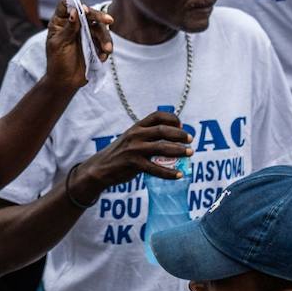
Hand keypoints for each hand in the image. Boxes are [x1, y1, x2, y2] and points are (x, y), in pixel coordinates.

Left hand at [42, 0, 112, 89]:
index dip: (74, 2)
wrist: (65, 81)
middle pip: (88, 14)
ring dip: (106, 38)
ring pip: (99, 28)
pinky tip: (102, 58)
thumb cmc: (57, 61)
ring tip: (107, 50)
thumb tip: (74, 12)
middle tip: (109, 20)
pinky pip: (104, 42)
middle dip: (99, 16)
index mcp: (61, 22)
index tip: (84, 9)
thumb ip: (68, 29)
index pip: (66, 5)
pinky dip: (105, 49)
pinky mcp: (95, 44)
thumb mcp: (59, 45)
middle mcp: (74, 24)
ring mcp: (86, 33)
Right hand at [73, 111, 192, 203]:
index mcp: (136, 127)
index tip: (181, 125)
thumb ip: (147, 136)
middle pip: (162, 130)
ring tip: (190, 153)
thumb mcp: (131, 138)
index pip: (157, 116)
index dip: (172, 118)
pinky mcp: (134, 164)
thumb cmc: (121, 153)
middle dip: (180, 134)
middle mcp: (135, 135)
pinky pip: (156, 169)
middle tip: (190, 139)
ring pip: (162, 147)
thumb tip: (172, 137)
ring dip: (179, 150)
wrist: (101, 167)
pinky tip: (179, 175)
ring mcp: (134, 149)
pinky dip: (169, 173)